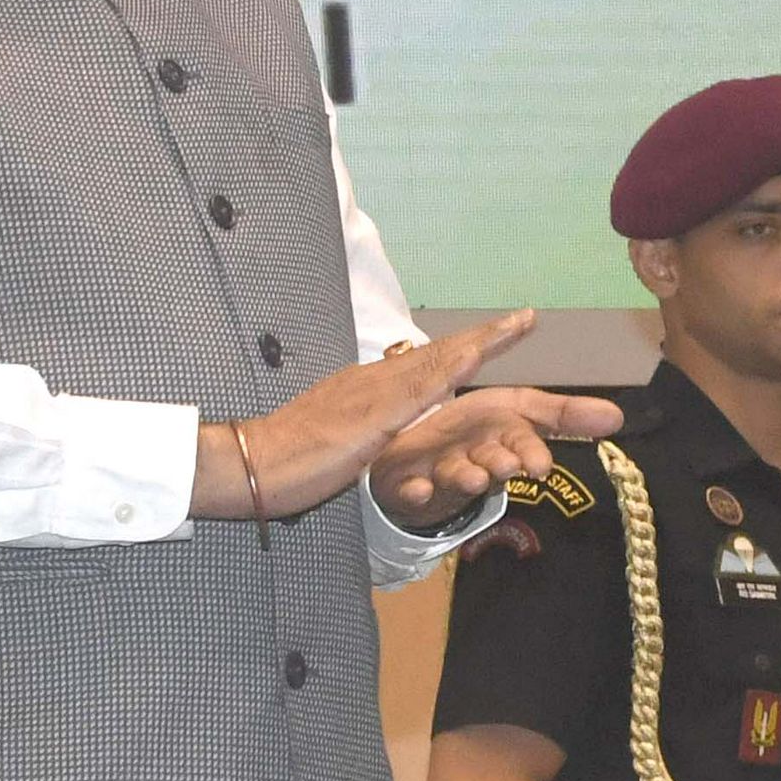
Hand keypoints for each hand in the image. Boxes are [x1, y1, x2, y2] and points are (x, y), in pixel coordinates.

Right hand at [206, 311, 616, 521]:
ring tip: (519, 326)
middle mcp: (375, 380)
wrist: (252, 462)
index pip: (425, 363)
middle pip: (441, 353)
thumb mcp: (332, 438)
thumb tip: (370, 432)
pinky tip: (477, 358)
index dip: (462, 349)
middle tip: (527, 318)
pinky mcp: (374, 415)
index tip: (496, 336)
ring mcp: (375, 393)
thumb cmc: (284, 458)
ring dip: (481, 344)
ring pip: (439, 361)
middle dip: (486, 337)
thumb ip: (357, 430)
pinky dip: (451, 369)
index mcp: (367, 388)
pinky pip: (421, 388)